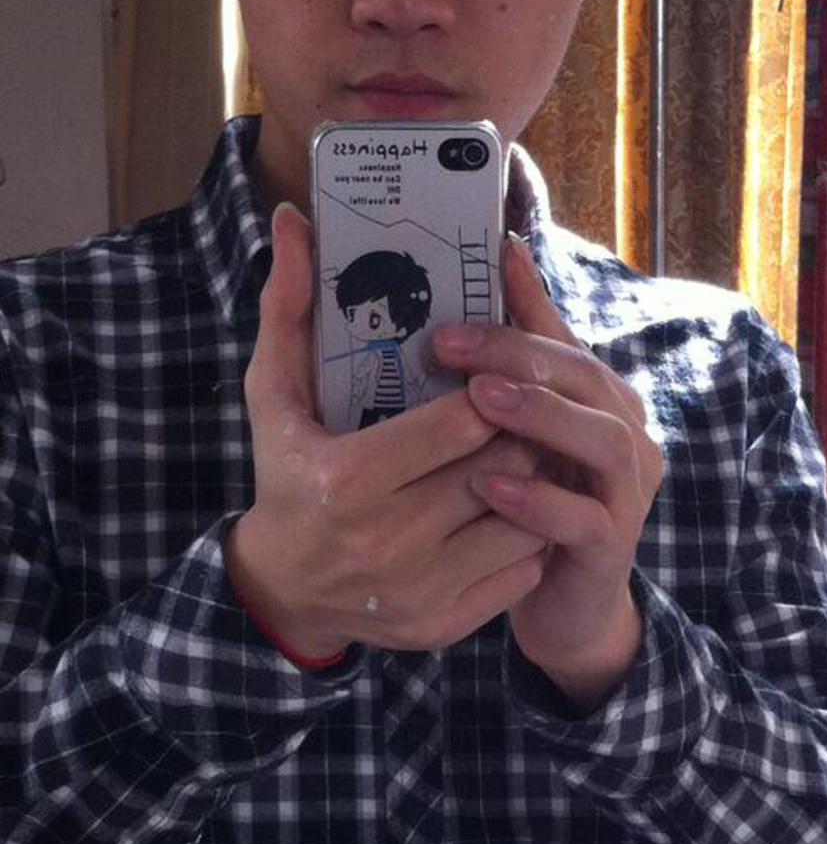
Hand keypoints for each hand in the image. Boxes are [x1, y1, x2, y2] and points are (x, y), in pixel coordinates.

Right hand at [224, 204, 546, 660]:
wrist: (285, 590)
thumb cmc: (286, 475)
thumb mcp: (274, 394)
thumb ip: (286, 306)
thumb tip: (290, 219)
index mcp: (347, 479)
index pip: (462, 422)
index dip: (491, 391)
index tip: (491, 376)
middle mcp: (386, 541)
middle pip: (501, 465)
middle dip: (521, 428)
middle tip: (522, 406)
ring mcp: (420, 589)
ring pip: (524, 516)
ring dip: (536, 478)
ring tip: (523, 450)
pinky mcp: (445, 624)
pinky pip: (522, 566)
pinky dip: (531, 531)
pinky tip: (514, 505)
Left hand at [433, 236, 662, 709]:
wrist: (564, 603)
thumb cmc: (535, 501)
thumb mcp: (522, 426)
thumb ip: (520, 352)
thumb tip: (503, 255)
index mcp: (604, 398)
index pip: (565, 341)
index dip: (519, 309)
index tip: (467, 282)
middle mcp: (628, 436)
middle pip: (585, 378)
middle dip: (518, 355)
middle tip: (449, 343)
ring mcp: (627, 492)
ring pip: (601, 439)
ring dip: (540, 415)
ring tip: (478, 399)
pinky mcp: (612, 547)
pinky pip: (584, 518)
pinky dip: (539, 499)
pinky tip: (489, 487)